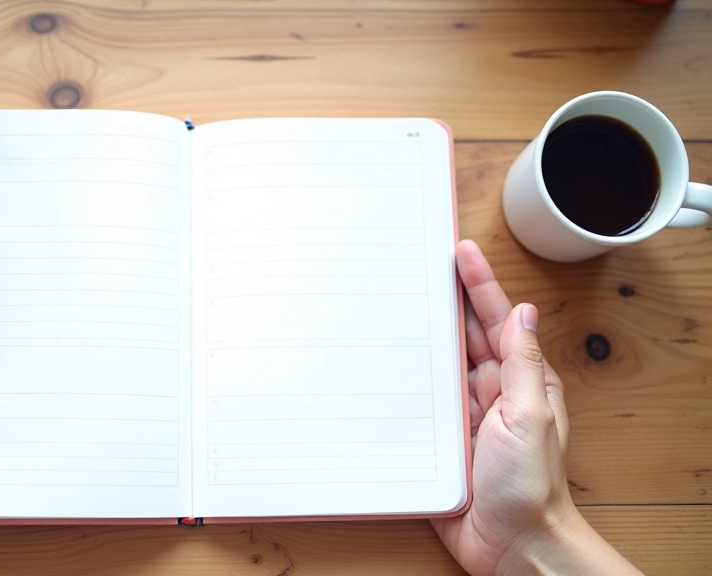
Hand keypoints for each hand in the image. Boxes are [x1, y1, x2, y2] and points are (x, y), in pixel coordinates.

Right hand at [431, 240, 641, 575]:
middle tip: (423, 265)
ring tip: (400, 300)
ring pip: (440, 364)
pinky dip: (406, 379)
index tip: (461, 252)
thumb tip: (524, 313)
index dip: (480, 285)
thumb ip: (523, 364)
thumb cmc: (530, 486)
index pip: (498, 321)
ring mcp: (465, 416)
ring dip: (424, 336)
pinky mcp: (441, 440)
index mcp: (519, 382)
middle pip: (466, 336)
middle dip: (448, 300)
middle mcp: (492, 394)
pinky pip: (422, 401)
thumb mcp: (530, 416)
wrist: (510, 544)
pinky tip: (387, 362)